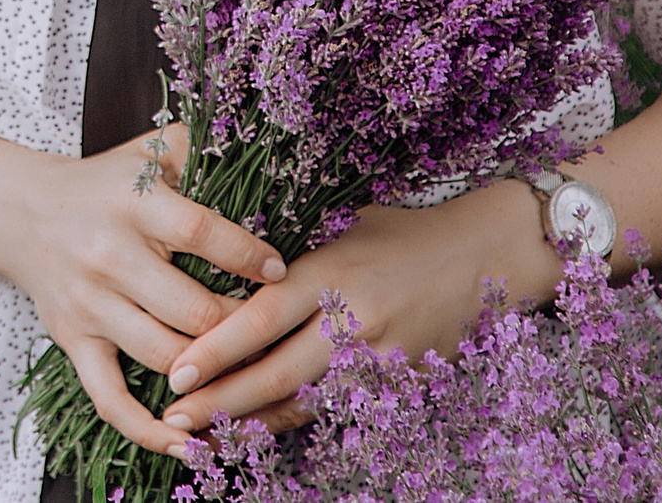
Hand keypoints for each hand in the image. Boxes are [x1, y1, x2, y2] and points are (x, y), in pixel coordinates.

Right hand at [0, 125, 289, 456]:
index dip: (247, 257)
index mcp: (132, 205)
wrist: (22, 212)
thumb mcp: (149, 151)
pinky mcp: (72, 342)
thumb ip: (202, 144)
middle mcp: (108, 256)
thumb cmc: (106, 184)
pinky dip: (148, 430)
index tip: (280, 270)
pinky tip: (188, 445)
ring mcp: (88, 305)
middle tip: (273, 332)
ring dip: (211, 374)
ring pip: (162, 356)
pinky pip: (111, 399)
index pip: (202, 234)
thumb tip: (266, 147)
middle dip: (241, 327)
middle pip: (189, 309)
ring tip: (249, 378)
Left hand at [155, 180, 563, 434]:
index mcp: (330, 271)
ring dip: (253, 422)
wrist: (487, 253)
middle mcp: (353, 318)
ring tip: (203, 435)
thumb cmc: (402, 232)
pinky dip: (297, 419)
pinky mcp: (402, 381)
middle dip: (221, 400)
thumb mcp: (342, 226)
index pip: (261, 317)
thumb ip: (290, 253)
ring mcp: (381, 356)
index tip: (175, 371)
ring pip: (306, 401)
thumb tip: (220, 268)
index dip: (216, 349)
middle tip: (173, 418)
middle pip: (277, 372)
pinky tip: (259, 429)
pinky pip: (339, 407)